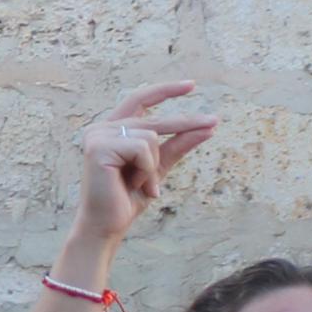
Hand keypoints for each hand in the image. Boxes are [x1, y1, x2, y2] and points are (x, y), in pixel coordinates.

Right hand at [72, 84, 214, 243]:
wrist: (106, 225)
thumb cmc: (127, 199)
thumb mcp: (158, 168)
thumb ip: (177, 146)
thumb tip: (207, 126)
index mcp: (111, 130)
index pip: (139, 100)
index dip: (165, 90)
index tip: (192, 85)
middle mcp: (101, 129)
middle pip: (154, 119)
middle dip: (186, 123)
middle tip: (214, 123)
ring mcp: (97, 136)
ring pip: (151, 136)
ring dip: (154, 165)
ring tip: (144, 185)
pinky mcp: (98, 148)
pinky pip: (142, 148)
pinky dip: (147, 170)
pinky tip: (137, 186)